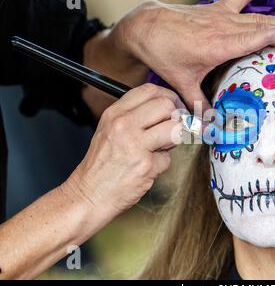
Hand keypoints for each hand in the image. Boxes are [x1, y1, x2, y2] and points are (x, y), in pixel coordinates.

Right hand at [65, 84, 183, 215]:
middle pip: (166, 105)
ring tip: (160, 148)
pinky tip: (147, 168)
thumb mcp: (110, 131)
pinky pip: (168, 158)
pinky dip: (161, 164)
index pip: (149, 90)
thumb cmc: (101, 165)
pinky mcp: (146, 165)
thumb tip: (167, 110)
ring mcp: (135, 144)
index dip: (168, 97)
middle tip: (172, 129)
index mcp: (115, 114)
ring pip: (174, 129)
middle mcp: (124, 125)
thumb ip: (135, 117)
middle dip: (175, 118)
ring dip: (173, 140)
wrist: (89, 194)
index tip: (173, 107)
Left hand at [107, 0, 274, 108]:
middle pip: (263, 28)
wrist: (147, 28)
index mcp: (218, 46)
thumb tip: (210, 128)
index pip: (253, 39)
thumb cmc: (165, 54)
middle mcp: (223, 28)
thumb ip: (198, 104)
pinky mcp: (218, 10)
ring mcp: (222, 16)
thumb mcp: (182, 83)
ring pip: (258, 16)